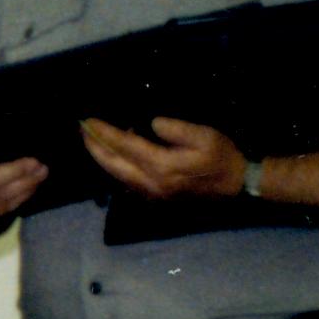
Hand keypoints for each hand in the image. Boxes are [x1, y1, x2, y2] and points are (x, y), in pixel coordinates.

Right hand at [0, 134, 47, 221]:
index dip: (12, 173)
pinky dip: (19, 200)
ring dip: (25, 191)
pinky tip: (31, 187)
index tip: (32, 161)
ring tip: (40, 176)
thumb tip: (18, 133)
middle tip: (42, 169)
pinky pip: (2, 211)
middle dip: (24, 181)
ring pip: (1, 204)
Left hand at [81, 115, 244, 200]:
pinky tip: (112, 155)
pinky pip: (126, 180)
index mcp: (162, 166)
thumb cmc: (222, 157)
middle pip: (112, 164)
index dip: (103, 133)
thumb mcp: (205, 136)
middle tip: (82, 130)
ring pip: (116, 174)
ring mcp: (152, 193)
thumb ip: (176, 129)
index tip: (87, 121)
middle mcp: (151, 183)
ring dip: (101, 157)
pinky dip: (114, 166)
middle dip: (93, 147)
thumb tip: (150, 124)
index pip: (124, 146)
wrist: (237, 185)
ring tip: (92, 139)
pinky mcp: (155, 196)